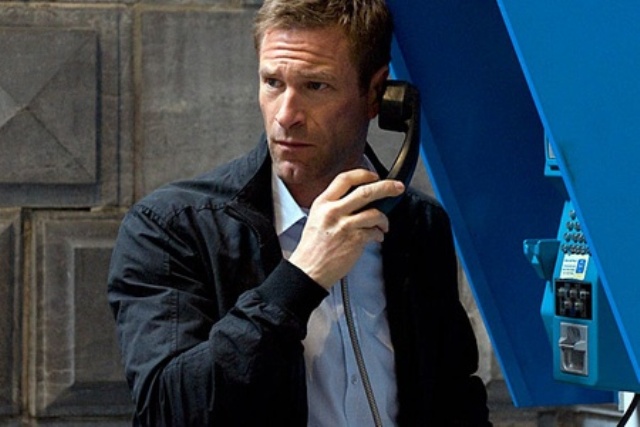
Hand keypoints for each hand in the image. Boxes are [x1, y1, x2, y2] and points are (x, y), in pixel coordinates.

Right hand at [288, 169, 404, 288]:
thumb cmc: (312, 248)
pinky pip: (374, 232)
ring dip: (384, 219)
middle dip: (386, 187)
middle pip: (365, 191)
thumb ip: (334, 205)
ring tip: (383, 225)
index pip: (345, 179)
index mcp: (323, 203)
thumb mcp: (316, 218)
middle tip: (397, 187)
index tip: (374, 176)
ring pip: (374, 213)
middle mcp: (333, 212)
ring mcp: (344, 226)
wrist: (309, 270)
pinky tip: (375, 237)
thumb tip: (356, 199)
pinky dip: (379, 234)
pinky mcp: (354, 240)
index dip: (363, 174)